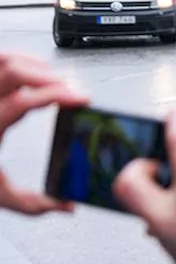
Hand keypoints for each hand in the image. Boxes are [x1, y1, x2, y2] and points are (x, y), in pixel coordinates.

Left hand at [0, 52, 85, 215]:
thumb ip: (32, 204)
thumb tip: (64, 205)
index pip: (24, 101)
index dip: (57, 95)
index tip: (80, 98)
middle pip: (15, 71)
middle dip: (51, 76)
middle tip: (73, 88)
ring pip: (4, 58)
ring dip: (34, 65)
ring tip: (55, 78)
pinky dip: (18, 61)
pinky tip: (32, 73)